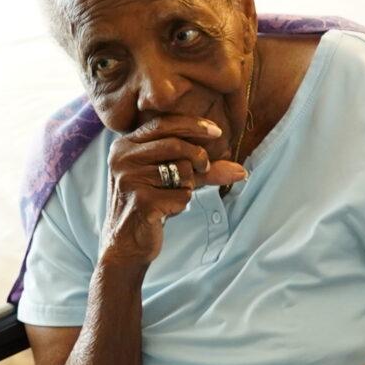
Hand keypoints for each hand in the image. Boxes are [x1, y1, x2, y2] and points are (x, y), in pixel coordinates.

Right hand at [101, 117, 246, 266]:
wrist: (126, 241)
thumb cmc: (152, 204)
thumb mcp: (176, 180)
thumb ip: (205, 170)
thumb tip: (242, 171)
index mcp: (126, 146)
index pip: (162, 124)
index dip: (193, 125)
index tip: (217, 131)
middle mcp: (122, 158)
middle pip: (176, 145)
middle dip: (199, 157)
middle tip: (206, 168)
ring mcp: (129, 179)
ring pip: (182, 171)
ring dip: (188, 186)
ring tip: (171, 196)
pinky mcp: (141, 200)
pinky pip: (182, 195)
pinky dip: (182, 203)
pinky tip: (166, 210)